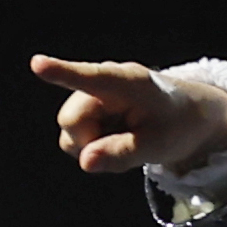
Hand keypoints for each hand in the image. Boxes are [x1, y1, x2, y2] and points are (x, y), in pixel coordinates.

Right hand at [29, 54, 226, 176]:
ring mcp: (91, 96)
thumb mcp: (157, 146)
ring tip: (125, 138)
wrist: (189, 115)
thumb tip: (85, 162)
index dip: (62, 72)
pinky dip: (94, 145)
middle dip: (89, 142)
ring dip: (92, 145)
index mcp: (126, 83)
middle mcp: (102, 84)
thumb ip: (121, 154)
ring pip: (70, 132)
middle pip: (70, 121)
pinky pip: (76, 136)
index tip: (38, 64)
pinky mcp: (88, 109)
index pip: (90, 78)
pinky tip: (116, 137)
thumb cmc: (177, 125)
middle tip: (126, 145)